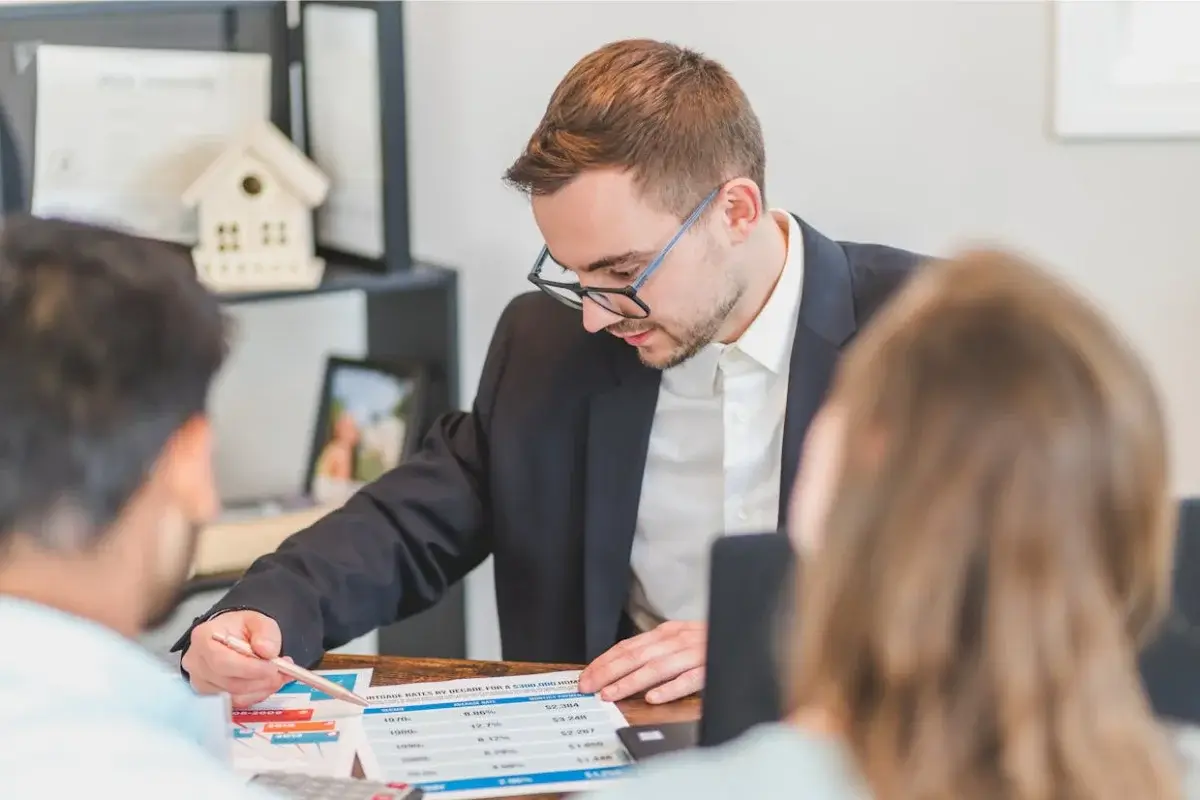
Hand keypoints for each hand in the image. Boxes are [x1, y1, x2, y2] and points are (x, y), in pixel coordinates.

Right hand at [182, 610, 290, 707]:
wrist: (228, 636)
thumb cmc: (239, 628)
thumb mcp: (257, 620)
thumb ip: (265, 632)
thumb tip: (267, 651)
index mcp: (203, 638)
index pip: (223, 661)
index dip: (250, 669)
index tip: (273, 668)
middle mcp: (197, 662)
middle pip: (229, 682)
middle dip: (260, 681)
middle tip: (282, 673)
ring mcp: (200, 681)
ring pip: (233, 696)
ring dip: (261, 689)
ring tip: (277, 676)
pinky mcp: (209, 695)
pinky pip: (235, 703)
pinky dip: (255, 695)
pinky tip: (265, 683)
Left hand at [578, 620, 705, 704]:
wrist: (747, 631)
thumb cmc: (710, 641)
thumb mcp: (678, 640)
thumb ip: (654, 651)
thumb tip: (620, 667)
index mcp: (666, 633)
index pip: (627, 647)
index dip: (604, 662)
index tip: (586, 677)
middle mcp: (677, 640)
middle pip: (636, 656)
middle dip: (608, 672)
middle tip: (589, 688)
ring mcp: (695, 653)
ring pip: (657, 667)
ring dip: (631, 681)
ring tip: (611, 695)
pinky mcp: (711, 668)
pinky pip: (689, 679)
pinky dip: (670, 688)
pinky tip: (654, 697)